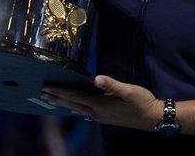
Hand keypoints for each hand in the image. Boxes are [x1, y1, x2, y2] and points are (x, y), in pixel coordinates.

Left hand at [41, 75, 162, 130]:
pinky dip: (75, 106)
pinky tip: (75, 104)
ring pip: (77, 108)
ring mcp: (100, 116)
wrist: (152, 117)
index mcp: (100, 105)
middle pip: (72, 104)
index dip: (61, 91)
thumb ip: (112, 85)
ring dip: (64, 103)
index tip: (46, 87)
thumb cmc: (142, 102)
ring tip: (52, 99)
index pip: (75, 97)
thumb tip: (96, 78)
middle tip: (42, 92)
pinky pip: (84, 110)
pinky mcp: (105, 117)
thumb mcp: (129, 91)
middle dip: (57, 98)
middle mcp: (97, 113)